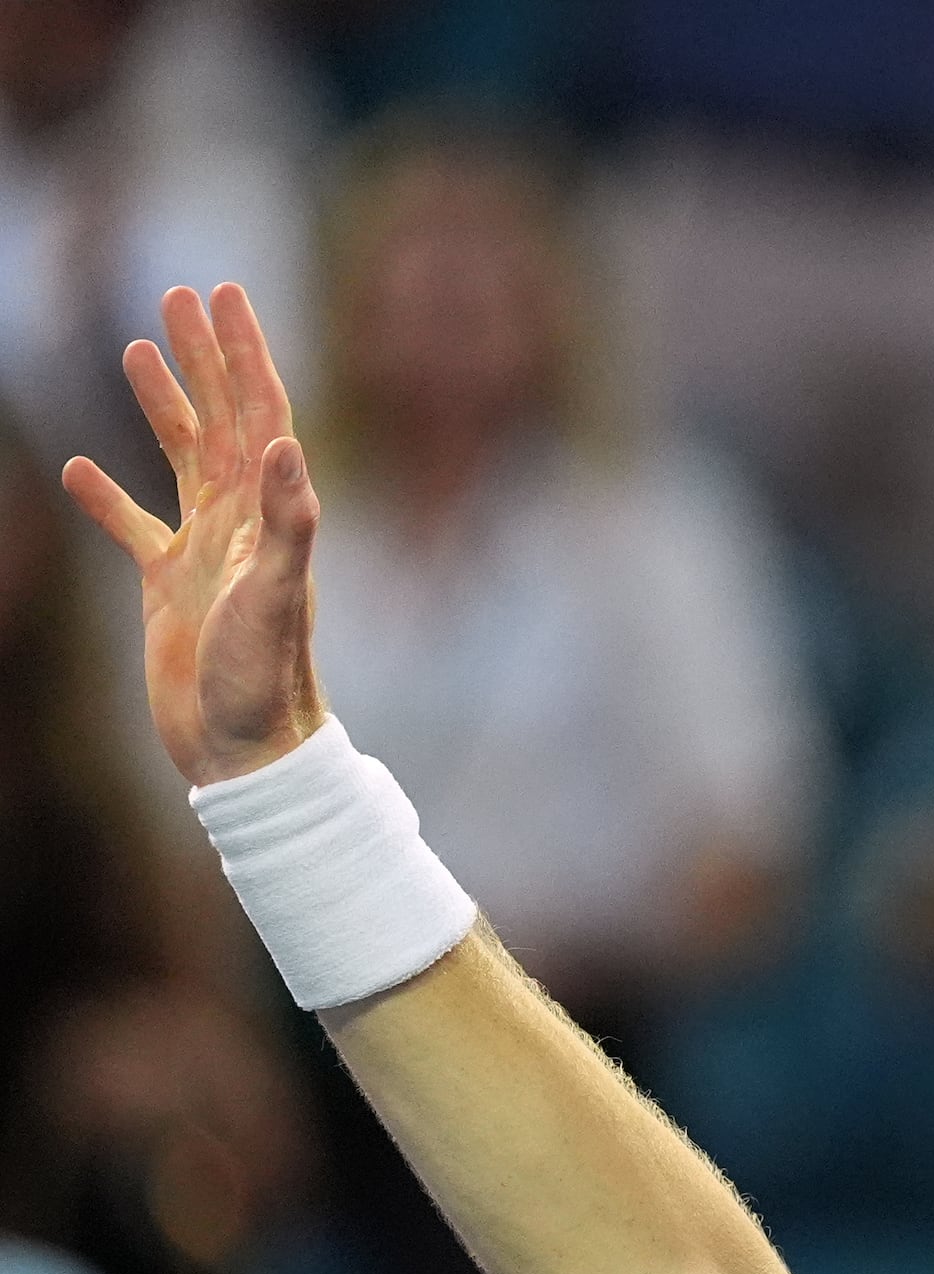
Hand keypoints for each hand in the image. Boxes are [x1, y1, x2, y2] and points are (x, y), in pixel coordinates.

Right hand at [59, 283, 327, 787]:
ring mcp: (205, 552)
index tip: (225, 294)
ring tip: (136, 348)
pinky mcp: (169, 586)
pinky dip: (106, 497)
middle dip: (204, 356)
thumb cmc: (268, 679)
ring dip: (162, 403)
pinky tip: (77, 467)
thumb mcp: (278, 596)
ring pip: (180, 458)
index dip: (245, 352)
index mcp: (270, 517)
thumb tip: (285, 445)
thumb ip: (288, 524)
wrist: (247, 750)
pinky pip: (133, 528)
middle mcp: (243, 524)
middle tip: (180, 294)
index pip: (262, 413)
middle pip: (221, 419)